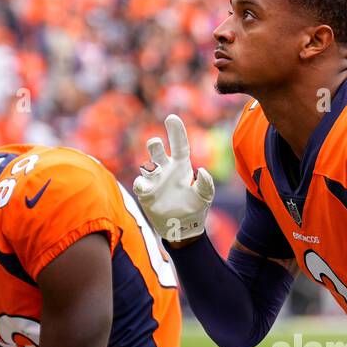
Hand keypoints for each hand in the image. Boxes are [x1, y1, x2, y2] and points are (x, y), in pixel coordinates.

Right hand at [132, 114, 214, 242]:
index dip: (176, 132)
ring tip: (154, 169)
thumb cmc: (195, 209)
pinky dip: (141, 183)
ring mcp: (154, 180)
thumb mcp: (205, 197)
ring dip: (148, 164)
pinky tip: (145, 187)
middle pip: (157, 151)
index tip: (171, 118)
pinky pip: (140, 183)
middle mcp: (166, 169)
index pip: (179, 145)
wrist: (182, 227)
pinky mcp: (145, 192)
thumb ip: (207, 185)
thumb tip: (203, 171)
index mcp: (181, 166)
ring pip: (146, 165)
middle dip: (154, 145)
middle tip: (156, 143)